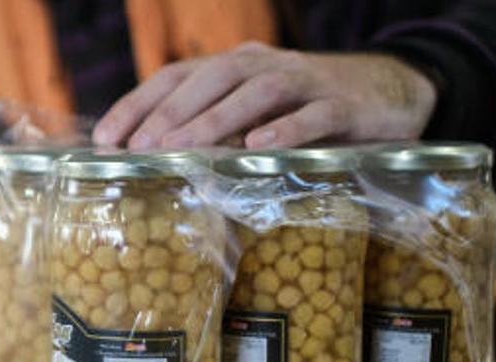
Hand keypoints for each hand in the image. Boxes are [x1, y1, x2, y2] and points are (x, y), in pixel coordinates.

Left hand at [93, 42, 437, 149]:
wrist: (390, 91)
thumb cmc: (305, 110)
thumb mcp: (253, 112)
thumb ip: (210, 128)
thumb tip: (150, 161)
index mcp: (234, 66)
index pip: (176, 75)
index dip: (138, 102)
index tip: (105, 137)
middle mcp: (264, 65)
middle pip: (211, 78)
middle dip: (171, 112)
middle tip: (140, 147)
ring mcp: (306, 82)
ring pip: (256, 93)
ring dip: (215, 121)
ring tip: (182, 148)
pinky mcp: (345, 105)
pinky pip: (313, 114)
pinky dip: (286, 129)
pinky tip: (258, 147)